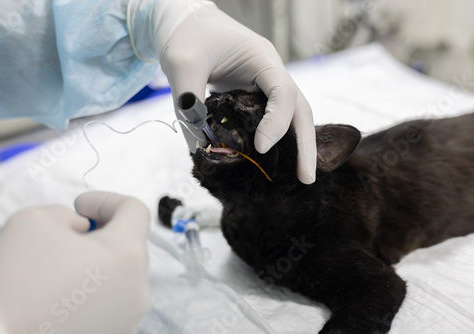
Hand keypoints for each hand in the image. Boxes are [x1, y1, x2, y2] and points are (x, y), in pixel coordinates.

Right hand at [0, 192, 149, 333]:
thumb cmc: (16, 282)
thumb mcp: (34, 220)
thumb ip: (67, 213)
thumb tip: (81, 227)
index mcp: (127, 256)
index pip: (135, 210)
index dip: (106, 200)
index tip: (80, 208)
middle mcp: (138, 289)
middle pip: (129, 244)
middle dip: (100, 233)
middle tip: (66, 237)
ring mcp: (129, 317)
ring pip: (120, 275)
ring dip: (96, 263)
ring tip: (60, 269)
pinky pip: (111, 302)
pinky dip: (92, 292)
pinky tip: (62, 295)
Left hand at [156, 1, 315, 182]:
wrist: (186, 23)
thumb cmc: (186, 36)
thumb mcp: (181, 64)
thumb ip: (187, 102)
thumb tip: (199, 147)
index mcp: (262, 58)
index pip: (282, 93)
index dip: (276, 122)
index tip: (260, 147)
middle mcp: (271, 72)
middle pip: (300, 108)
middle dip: (305, 143)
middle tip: (306, 178)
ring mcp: (266, 84)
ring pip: (292, 115)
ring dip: (299, 145)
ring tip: (301, 177)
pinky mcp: (254, 96)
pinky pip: (273, 119)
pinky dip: (279, 140)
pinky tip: (277, 162)